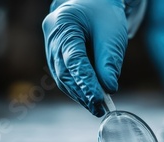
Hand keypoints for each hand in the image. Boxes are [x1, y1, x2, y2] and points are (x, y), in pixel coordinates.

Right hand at [43, 0, 127, 116]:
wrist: (95, 3)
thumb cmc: (104, 14)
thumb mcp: (112, 34)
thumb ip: (110, 61)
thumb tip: (109, 88)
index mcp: (64, 24)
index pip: (74, 59)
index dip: (85, 82)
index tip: (99, 98)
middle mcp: (52, 36)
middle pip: (64, 71)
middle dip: (82, 92)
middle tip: (98, 108)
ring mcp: (51, 47)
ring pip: (62, 77)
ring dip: (79, 95)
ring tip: (96, 108)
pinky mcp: (56, 56)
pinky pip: (64, 76)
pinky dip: (77, 89)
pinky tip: (89, 100)